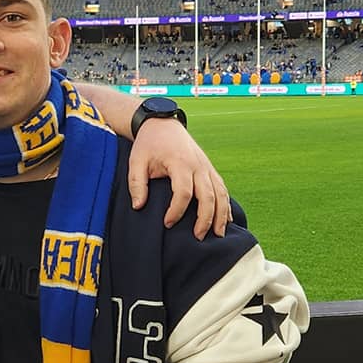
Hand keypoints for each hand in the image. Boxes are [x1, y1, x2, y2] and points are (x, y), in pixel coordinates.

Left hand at [128, 117, 229, 239]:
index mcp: (180, 163)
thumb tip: (138, 206)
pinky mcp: (210, 169)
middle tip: (197, 237)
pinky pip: (222, 189)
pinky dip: (226, 206)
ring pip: (220, 194)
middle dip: (205, 219)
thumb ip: (136, 184)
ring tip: (217, 236)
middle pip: (208, 196)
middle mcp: (198, 166)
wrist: (162, 124)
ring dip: (221, 215)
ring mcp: (207, 167)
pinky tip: (226, 221)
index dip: (176, 211)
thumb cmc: (148, 145)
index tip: (167, 223)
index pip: (183, 192)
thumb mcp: (136, 161)